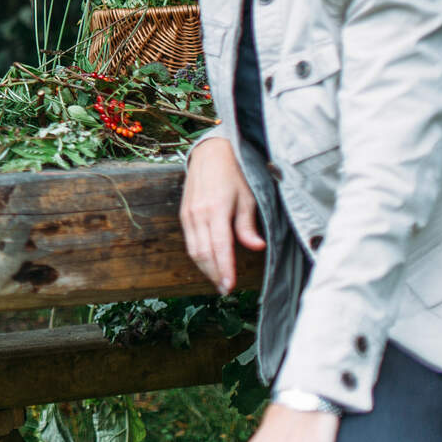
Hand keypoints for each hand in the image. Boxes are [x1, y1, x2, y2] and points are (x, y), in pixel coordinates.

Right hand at [181, 135, 264, 293]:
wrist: (210, 153)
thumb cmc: (234, 174)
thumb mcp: (247, 197)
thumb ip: (247, 225)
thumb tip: (257, 248)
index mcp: (215, 210)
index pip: (219, 247)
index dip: (224, 270)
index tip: (230, 286)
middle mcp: (198, 214)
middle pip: (203, 254)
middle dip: (214, 274)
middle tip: (226, 289)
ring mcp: (188, 214)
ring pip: (193, 250)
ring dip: (205, 268)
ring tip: (218, 280)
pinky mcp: (184, 214)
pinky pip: (189, 241)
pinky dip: (198, 256)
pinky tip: (209, 262)